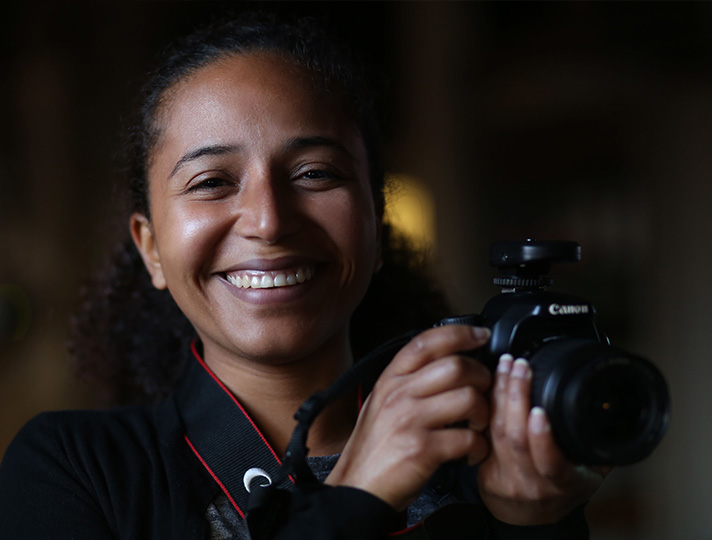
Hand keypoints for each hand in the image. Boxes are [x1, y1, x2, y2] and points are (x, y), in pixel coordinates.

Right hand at [326, 325, 491, 510]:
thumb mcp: (381, 402)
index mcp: (390, 379)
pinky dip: (480, 446)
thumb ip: (408, 380)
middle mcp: (398, 394)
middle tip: (485, 392)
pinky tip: (473, 452)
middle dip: (482, 377)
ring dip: (484, 413)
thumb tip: (445, 360)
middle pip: (456, 366)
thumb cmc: (374, 449)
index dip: (460, 334)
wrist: (358, 489)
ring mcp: (410, 420)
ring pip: (468, 398)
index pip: (427, 342)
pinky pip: (468, 437)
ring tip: (478, 426)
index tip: (481, 336)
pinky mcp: (422, 449)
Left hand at [477, 354, 610, 524]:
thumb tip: (618, 415)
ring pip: (497, 430)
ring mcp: (504, 475)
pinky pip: (484, 431)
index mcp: (561, 484)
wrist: (527, 518)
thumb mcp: (590, 476)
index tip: (540, 411)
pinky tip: (492, 380)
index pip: (550, 464)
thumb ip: (601, 449)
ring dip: (501, 393)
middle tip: (521, 367)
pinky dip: (487, 402)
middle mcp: (530, 482)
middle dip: (517, 397)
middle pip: (516, 438)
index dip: (543, 438)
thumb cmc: (562, 491)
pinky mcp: (483, 466)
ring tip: (508, 365)